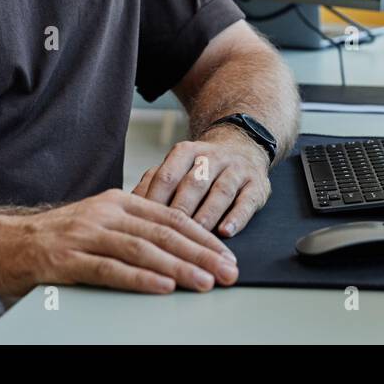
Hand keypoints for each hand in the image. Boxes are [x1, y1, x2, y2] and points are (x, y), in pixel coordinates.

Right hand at [0, 189, 238, 295]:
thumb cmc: (53, 240)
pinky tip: (163, 286)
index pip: (170, 217)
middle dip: (201, 254)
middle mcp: (104, 214)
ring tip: (204, 281)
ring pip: (142, 250)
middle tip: (227, 272)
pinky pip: (110, 269)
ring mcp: (84, 235)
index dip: (202, 236)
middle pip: (163, 233)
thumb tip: (176, 249)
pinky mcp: (66, 261)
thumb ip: (130, 231)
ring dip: (179, 267)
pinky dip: (140, 278)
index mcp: (115, 202)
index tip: (226, 254)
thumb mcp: (97, 225)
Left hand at [132, 123, 272, 236]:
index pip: (166, 175)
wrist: (243, 146)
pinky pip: (247, 200)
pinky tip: (226, 232)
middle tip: (167, 236)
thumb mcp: (177, 167)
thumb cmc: (200, 168)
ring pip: (220, 191)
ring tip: (196, 238)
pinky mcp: (257, 184)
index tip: (141, 224)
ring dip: (207, 215)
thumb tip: (125, 207)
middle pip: (193, 184)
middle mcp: (212, 157)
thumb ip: (154, 184)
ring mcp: (236, 169)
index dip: (153, 200)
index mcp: (186, 152)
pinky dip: (236, 217)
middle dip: (180, 210)